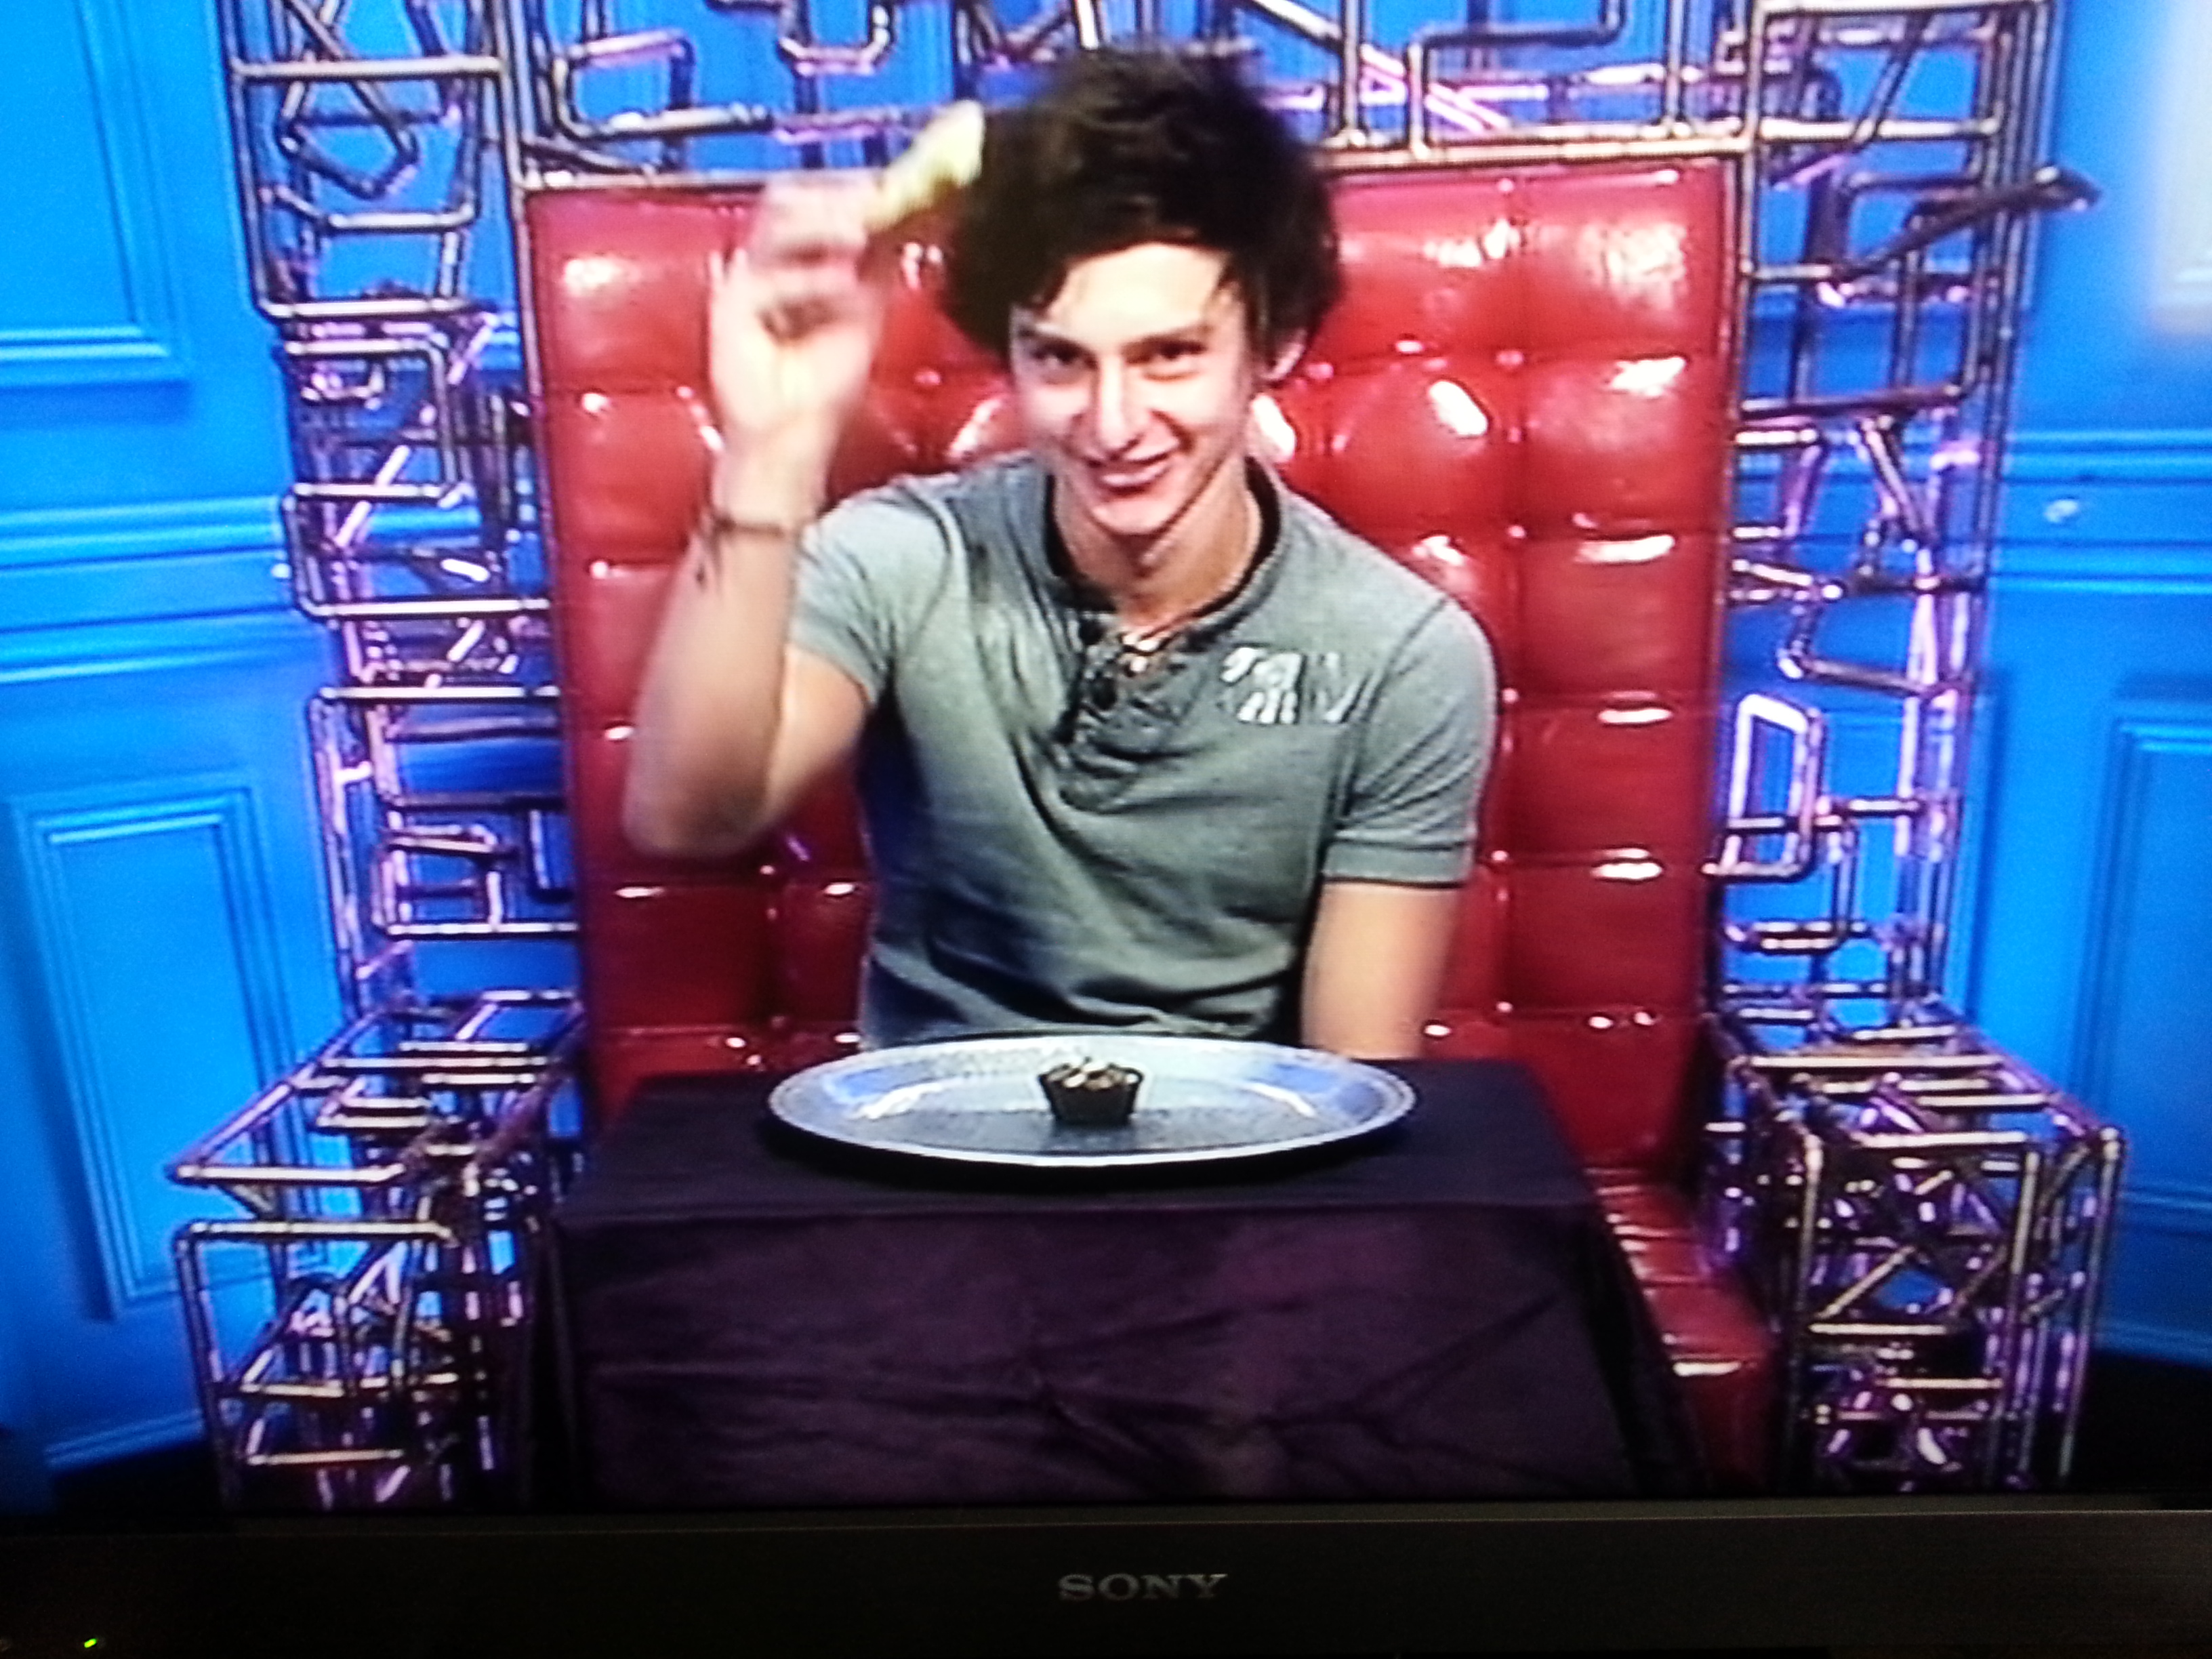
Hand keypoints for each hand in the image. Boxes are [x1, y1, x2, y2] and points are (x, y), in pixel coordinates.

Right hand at [708, 172, 888, 479]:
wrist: (795, 438)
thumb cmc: (823, 382)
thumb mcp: (865, 309)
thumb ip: (879, 263)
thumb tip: (914, 214)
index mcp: (790, 257)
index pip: (810, 198)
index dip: (848, 187)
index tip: (894, 186)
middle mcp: (760, 262)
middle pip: (784, 200)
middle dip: (833, 195)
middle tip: (876, 199)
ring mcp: (741, 284)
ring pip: (772, 228)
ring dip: (821, 223)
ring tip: (861, 231)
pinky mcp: (728, 314)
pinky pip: (765, 282)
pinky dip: (808, 279)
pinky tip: (845, 283)